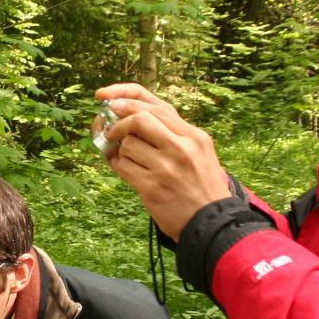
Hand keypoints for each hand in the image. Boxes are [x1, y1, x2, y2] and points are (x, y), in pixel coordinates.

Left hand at [93, 84, 232, 239]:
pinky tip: (124, 168)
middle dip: (118, 122)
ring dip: (120, 150)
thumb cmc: (202, 186)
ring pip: (127, 144)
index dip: (125, 96)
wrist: (212, 222)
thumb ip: (173, 133)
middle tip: (109, 129)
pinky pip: (122, 166)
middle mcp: (181, 148)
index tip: (106, 99)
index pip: (157, 106)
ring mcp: (166, 168)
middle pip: (139, 118)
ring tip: (129, 159)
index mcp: (194, 135)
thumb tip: (131, 116)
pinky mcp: (151, 188)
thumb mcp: (199, 152)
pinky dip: (117, 165)